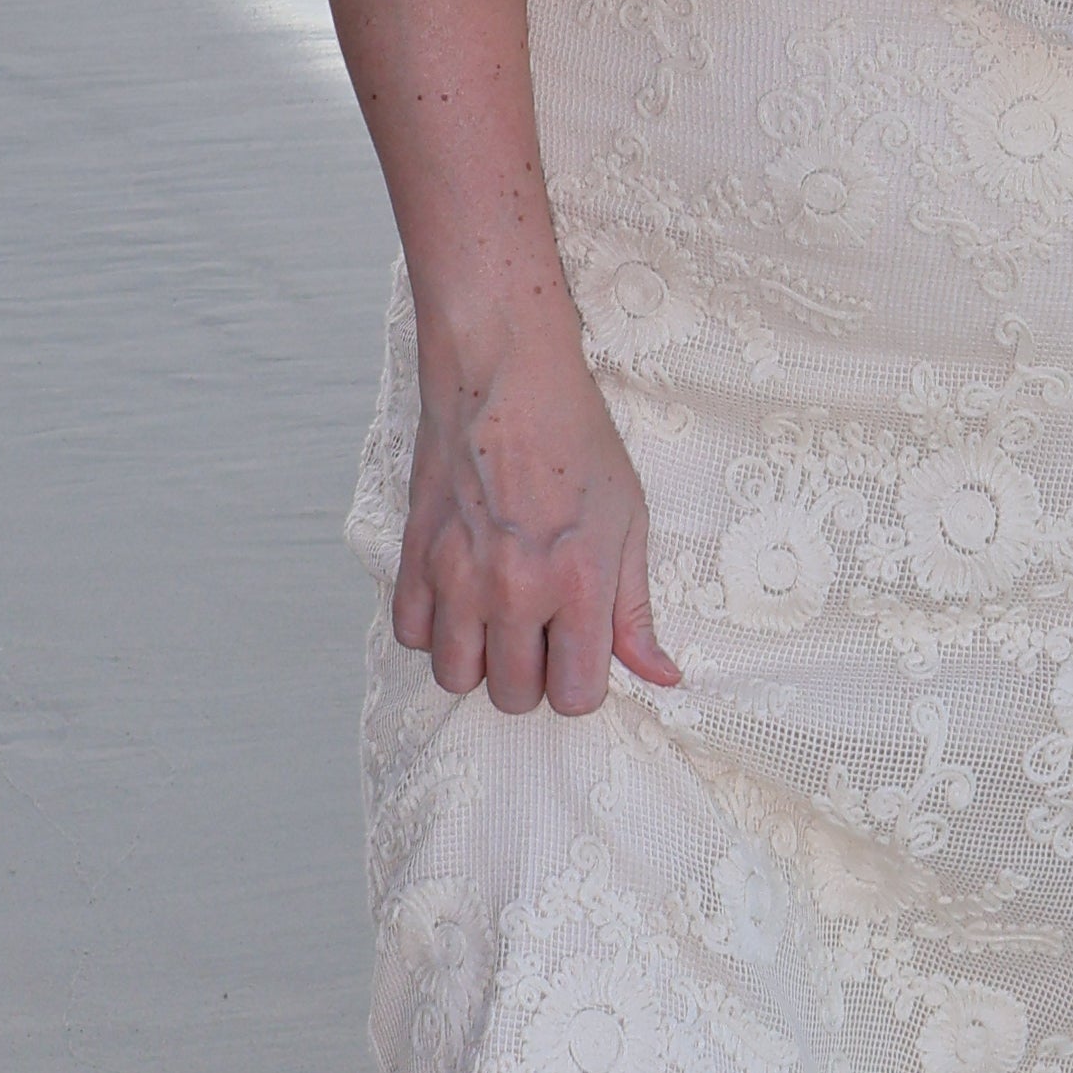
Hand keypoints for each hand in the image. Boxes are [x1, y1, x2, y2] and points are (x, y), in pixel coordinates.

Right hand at [394, 336, 683, 718]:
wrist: (506, 376)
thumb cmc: (575, 441)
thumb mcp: (629, 522)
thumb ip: (636, 610)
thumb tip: (661, 675)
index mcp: (579, 582)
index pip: (575, 696)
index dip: (582, 684)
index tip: (580, 655)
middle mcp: (515, 589)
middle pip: (513, 697)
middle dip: (533, 678)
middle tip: (542, 634)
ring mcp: (457, 574)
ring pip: (454, 677)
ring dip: (480, 661)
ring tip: (498, 621)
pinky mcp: (415, 554)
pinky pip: (411, 633)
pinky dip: (434, 629)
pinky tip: (460, 598)